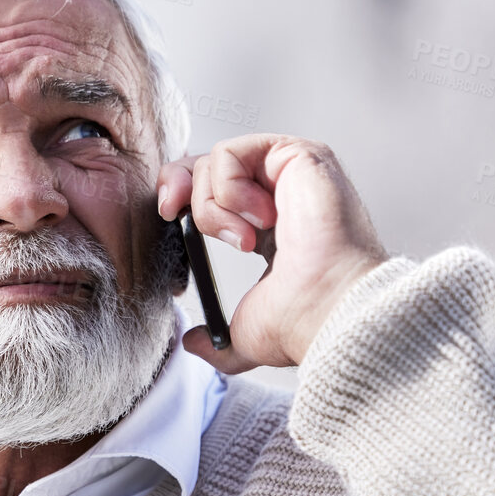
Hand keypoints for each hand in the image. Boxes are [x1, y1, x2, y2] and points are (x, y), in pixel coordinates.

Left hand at [156, 135, 388, 369]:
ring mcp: (291, 173)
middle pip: (206, 164)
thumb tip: (193, 343)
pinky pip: (231, 152)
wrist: (327, 311)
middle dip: (177, 186)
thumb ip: (216, 339)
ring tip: (246, 241)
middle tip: (172, 214)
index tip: (167, 219)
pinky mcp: (299, 155)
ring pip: (215, 161)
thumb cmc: (301, 321)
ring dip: (214, 205)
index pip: (213, 194)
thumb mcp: (244, 333)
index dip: (181, 200)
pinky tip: (259, 220)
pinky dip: (228, 187)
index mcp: (269, 230)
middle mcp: (281, 194)